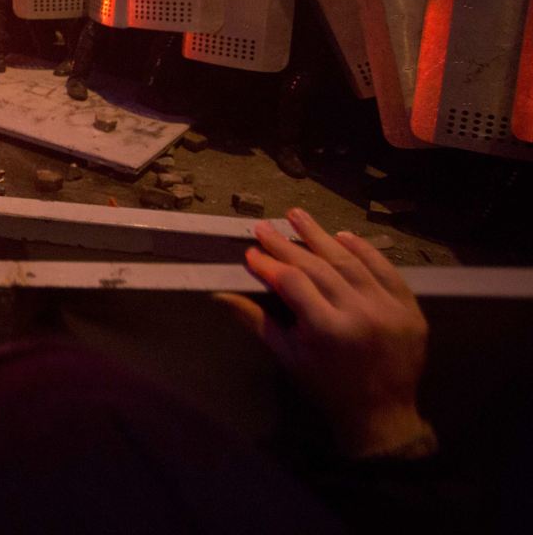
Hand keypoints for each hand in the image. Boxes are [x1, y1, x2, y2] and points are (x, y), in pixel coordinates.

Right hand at [216, 208, 430, 458]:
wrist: (382, 413)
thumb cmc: (327, 386)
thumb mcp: (289, 357)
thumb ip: (256, 321)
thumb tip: (219, 295)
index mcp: (327, 331)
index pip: (292, 283)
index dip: (269, 264)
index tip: (250, 252)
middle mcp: (360, 314)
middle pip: (318, 267)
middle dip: (287, 245)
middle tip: (265, 227)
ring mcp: (388, 309)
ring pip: (349, 262)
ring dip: (321, 236)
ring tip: (297, 216)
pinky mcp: (409, 308)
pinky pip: (385, 270)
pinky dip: (364, 250)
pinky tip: (342, 236)